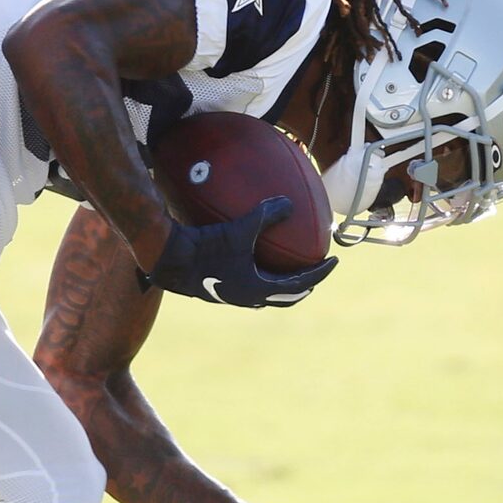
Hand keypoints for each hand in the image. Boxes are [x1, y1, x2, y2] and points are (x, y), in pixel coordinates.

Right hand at [142, 198, 337, 309]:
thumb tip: (289, 203)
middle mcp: (248, 298)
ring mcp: (232, 296)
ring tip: (286, 270)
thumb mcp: (239, 229)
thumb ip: (265, 216)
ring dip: (280, 286)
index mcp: (258, 288)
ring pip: (265, 296)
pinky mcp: (218, 290)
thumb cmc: (205, 247)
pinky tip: (250, 260)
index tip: (333, 262)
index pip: (299, 284)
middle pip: (285, 297)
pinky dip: (258, 277)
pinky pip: (247, 286)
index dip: (320, 273)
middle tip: (315, 272)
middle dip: (303, 286)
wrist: (169, 261)